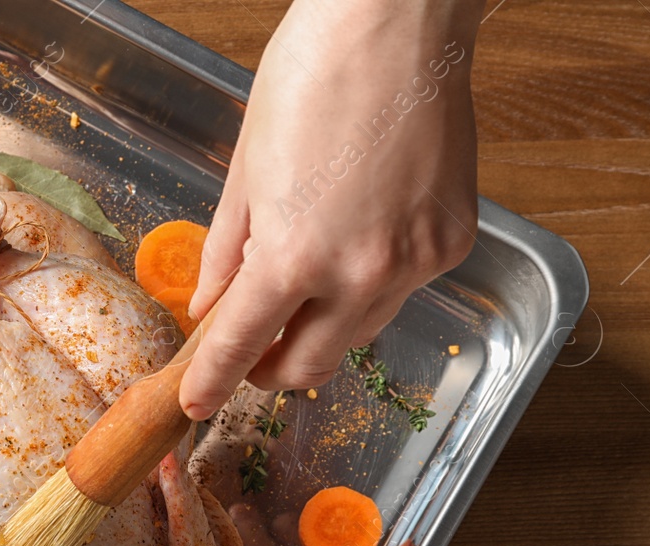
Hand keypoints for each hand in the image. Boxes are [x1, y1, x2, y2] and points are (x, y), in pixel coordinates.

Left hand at [181, 0, 483, 416]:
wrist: (397, 23)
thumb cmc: (313, 77)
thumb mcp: (246, 170)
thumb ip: (228, 252)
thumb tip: (213, 305)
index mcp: (294, 256)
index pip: (240, 347)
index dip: (212, 382)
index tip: (196, 403)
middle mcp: (360, 274)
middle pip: (307, 366)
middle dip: (271, 369)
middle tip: (250, 350)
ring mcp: (414, 263)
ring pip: (357, 335)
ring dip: (322, 329)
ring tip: (304, 284)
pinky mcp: (452, 244)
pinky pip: (401, 292)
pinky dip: (370, 285)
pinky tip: (358, 239)